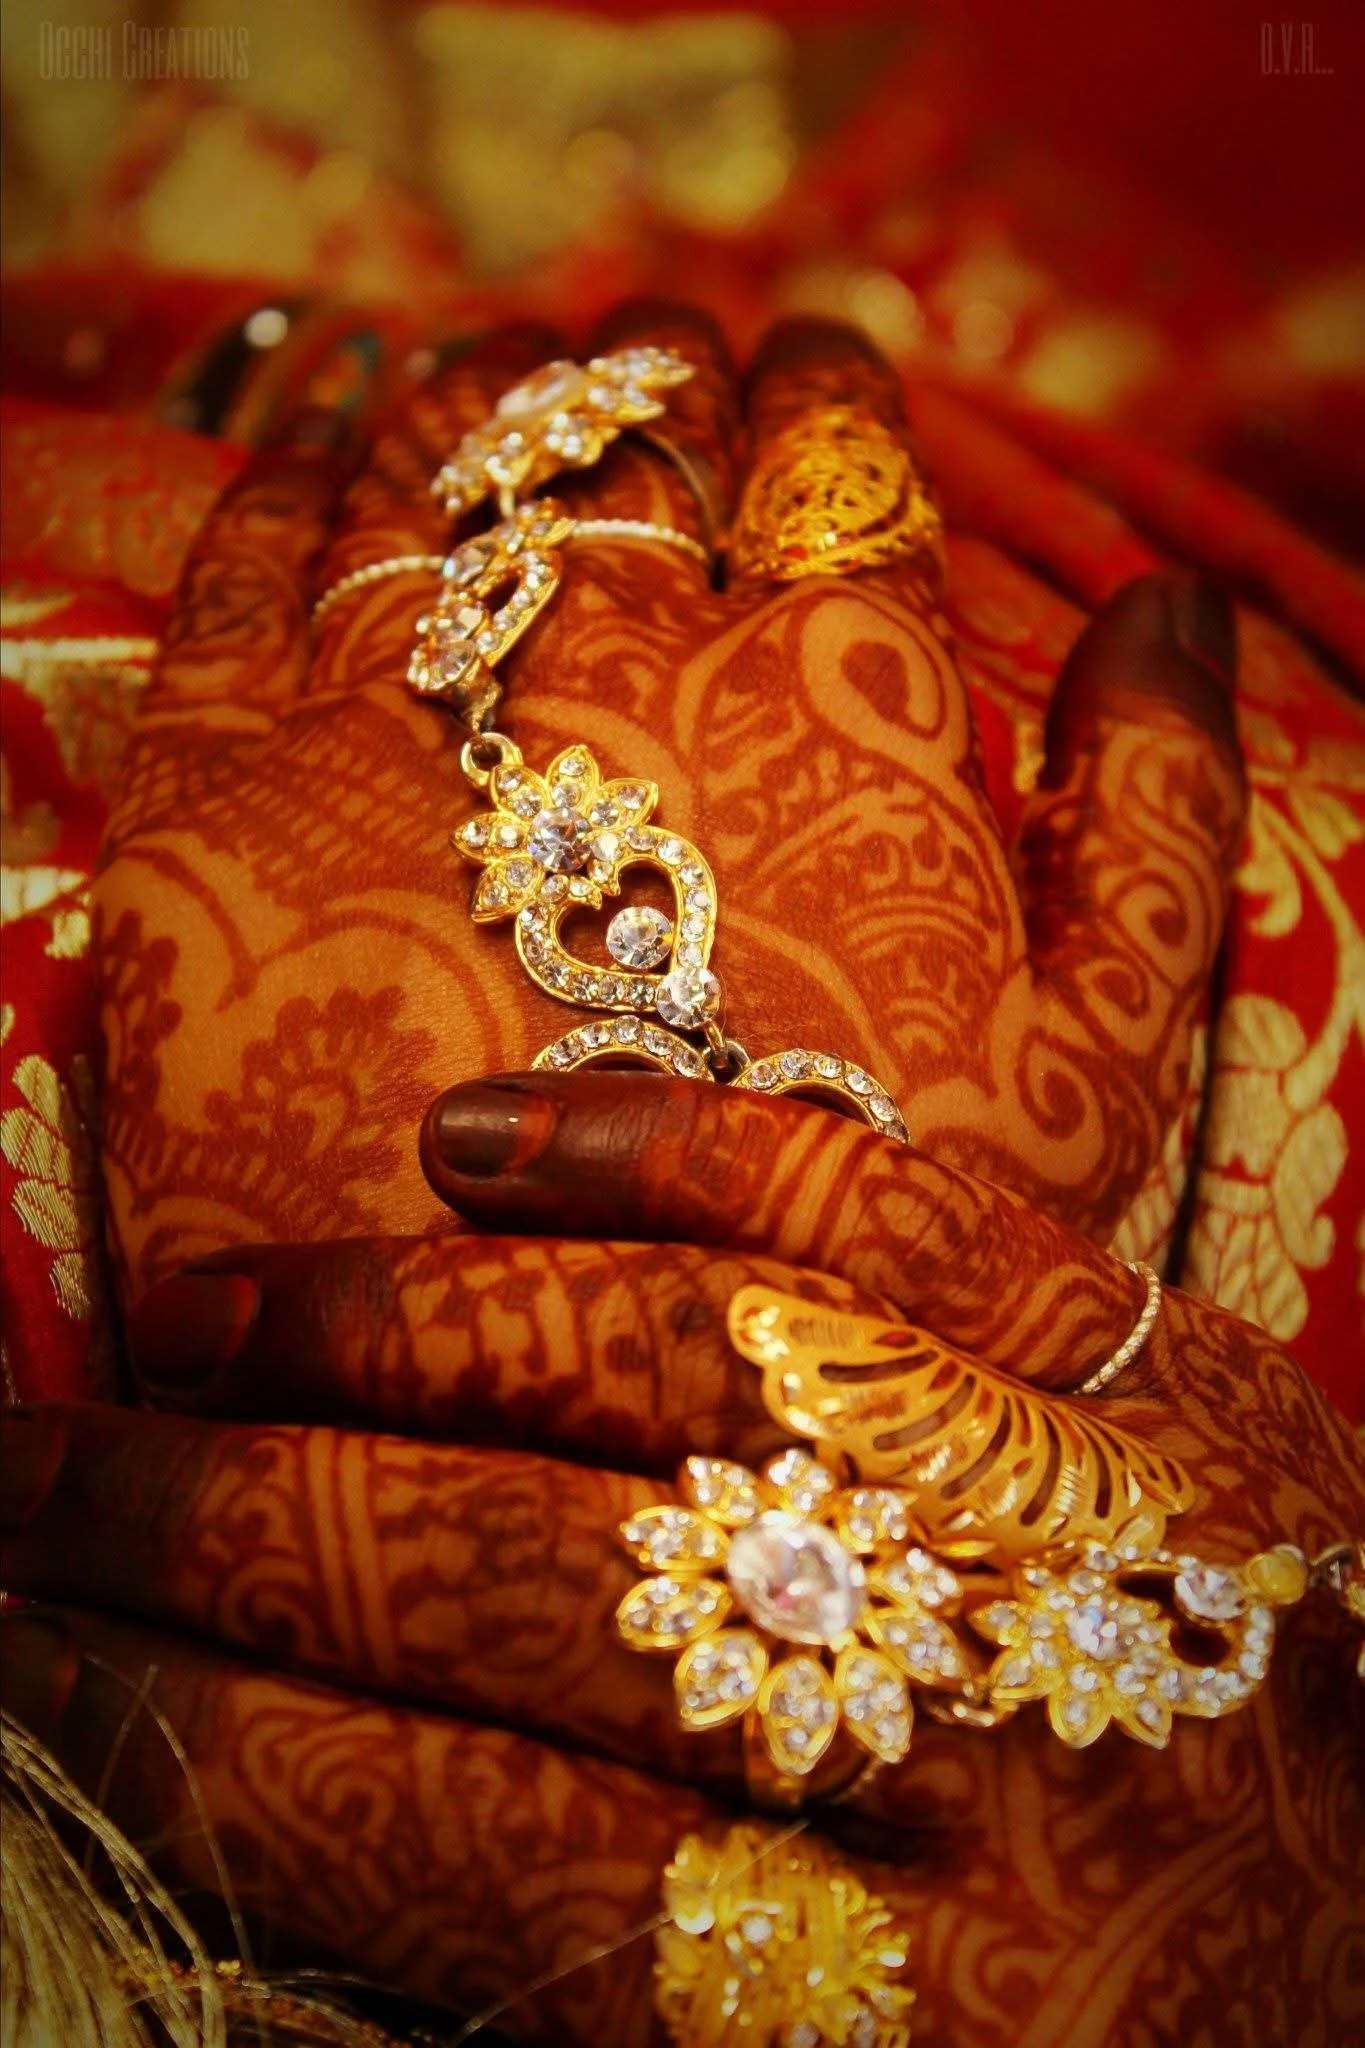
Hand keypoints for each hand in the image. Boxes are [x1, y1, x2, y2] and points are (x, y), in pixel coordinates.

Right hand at [5, 1082, 1359, 2045]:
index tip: (34, 1657)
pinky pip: (900, 1216)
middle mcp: (984, 1745)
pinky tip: (470, 1139)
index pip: (424, 1837)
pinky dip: (676, 1154)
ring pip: (664, 1364)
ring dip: (378, 1334)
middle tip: (30, 1475)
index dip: (181, 1731)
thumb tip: (258, 1897)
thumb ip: (576, 2004)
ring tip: (189, 1328)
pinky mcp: (1179, 1388)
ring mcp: (1094, 1522)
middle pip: (502, 1585)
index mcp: (886, 2029)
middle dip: (207, 1525)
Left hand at [93, 306, 1245, 1296]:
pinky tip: (327, 409)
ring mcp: (412, 714)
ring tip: (502, 369)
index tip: (814, 365)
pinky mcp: (222, 792)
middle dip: (655, 369)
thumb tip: (1174, 601)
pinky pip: (244, 555)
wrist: (542, 1425)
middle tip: (654, 351)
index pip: (841, 453)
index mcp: (842, 703)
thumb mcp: (1092, 1078)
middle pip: (640, 430)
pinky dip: (288, 455)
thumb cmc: (846, 1271)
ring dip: (486, 392)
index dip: (830, 387)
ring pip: (448, 462)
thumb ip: (1161, 827)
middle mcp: (631, 664)